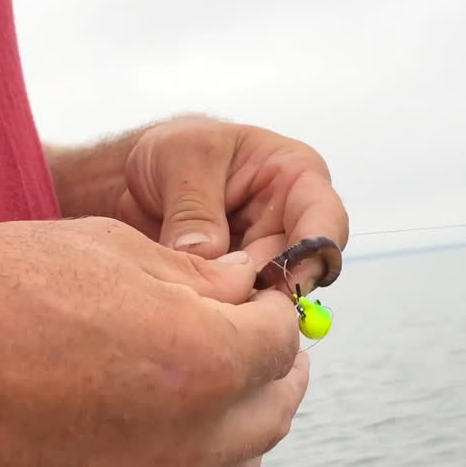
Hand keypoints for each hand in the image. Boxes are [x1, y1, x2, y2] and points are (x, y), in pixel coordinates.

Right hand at [0, 218, 306, 466]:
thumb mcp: (111, 249)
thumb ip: (197, 279)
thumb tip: (244, 291)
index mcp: (201, 359)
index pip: (280, 342)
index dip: (276, 314)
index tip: (262, 304)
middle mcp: (181, 440)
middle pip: (271, 414)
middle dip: (274, 372)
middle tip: (259, 347)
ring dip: (241, 432)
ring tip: (223, 397)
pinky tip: (153, 434)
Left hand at [52, 115, 348, 294]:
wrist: (138, 178)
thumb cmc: (174, 151)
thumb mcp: (180, 157)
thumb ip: (195, 205)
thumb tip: (208, 255)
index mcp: (295, 178)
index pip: (326, 220)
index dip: (315, 254)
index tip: (289, 280)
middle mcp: (289, 225)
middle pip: (299, 271)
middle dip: (265, 290)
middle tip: (225, 298)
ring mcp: (262, 261)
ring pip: (268, 298)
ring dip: (237, 306)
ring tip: (197, 299)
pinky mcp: (235, 288)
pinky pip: (237, 312)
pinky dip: (216, 315)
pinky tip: (186, 311)